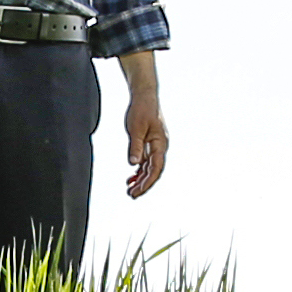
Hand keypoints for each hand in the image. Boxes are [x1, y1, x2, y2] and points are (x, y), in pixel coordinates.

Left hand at [124, 78, 168, 198]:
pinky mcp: (149, 144)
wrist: (144, 96)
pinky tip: (131, 178)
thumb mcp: (136, 128)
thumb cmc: (142, 109)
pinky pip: (145, 161)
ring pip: (149, 168)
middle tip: (131, 195)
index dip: (147, 182)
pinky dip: (138, 170)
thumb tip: (133, 164)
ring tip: (130, 190)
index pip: (156, 168)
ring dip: (140, 179)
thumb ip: (135, 146)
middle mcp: (160, 147)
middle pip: (153, 171)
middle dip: (143, 184)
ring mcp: (155, 146)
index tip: (137, 191)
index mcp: (161, 144)